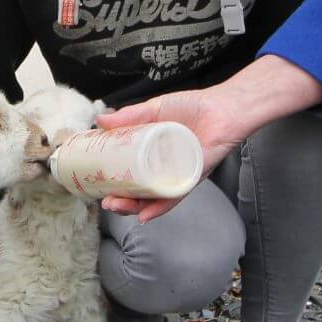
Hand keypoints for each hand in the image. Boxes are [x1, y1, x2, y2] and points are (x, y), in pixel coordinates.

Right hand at [97, 55, 321, 222]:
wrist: (224, 107)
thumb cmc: (192, 107)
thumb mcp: (154, 109)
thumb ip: (130, 116)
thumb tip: (100, 121)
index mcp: (154, 155)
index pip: (130, 173)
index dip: (113, 182)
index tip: (97, 184)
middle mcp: (164, 170)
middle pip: (139, 192)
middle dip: (121, 201)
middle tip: (107, 201)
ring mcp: (177, 176)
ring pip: (154, 199)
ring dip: (134, 206)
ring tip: (119, 206)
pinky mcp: (192, 179)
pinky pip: (175, 197)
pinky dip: (159, 206)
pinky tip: (145, 214)